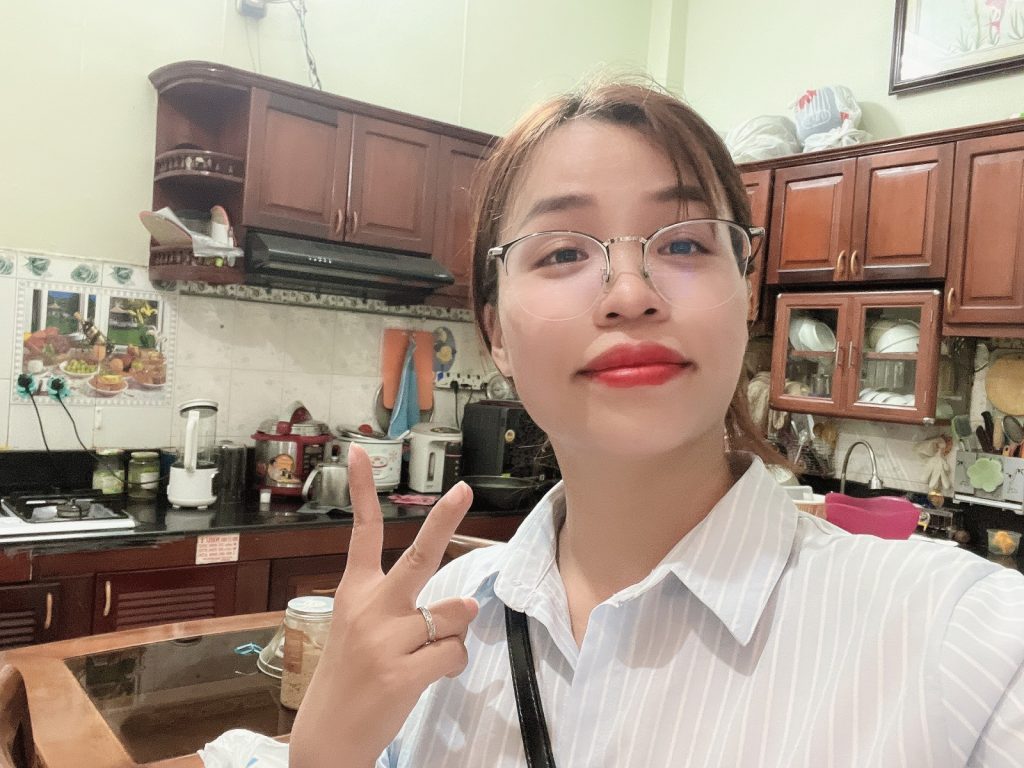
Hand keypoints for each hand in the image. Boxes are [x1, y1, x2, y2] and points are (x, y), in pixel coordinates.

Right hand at [290, 443, 477, 767]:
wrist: (327, 737)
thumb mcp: (360, 630)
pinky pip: (454, 653)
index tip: (360, 454)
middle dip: (444, 520)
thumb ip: (406, 607)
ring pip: (454, 614)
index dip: (361, 492)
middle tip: (464, 490)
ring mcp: (386, 641)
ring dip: (453, 632)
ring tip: (425, 652)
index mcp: (355, 593)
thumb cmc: (350, 676)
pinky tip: (427, 674)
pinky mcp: (402, 673)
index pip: (360, 534)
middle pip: (418, 557)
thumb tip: (466, 602)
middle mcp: (370, 609)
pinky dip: (452, 664)